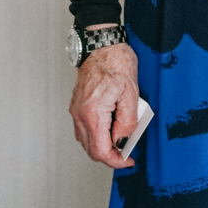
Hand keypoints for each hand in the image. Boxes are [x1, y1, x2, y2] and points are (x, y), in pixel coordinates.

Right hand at [69, 37, 141, 168]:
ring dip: (103, 145)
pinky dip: (97, 134)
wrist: (102, 46)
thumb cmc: (116, 64)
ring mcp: (76, 110)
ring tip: (121, 139)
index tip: (128, 161)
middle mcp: (80, 114)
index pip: (100, 150)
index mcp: (93, 113)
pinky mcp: (77, 106)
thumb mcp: (131, 94)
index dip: (115, 161)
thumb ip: (127, 121)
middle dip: (110, 155)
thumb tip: (124, 140)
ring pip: (86, 140)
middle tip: (127, 152)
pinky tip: (111, 128)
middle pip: (91, 149)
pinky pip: (84, 129)